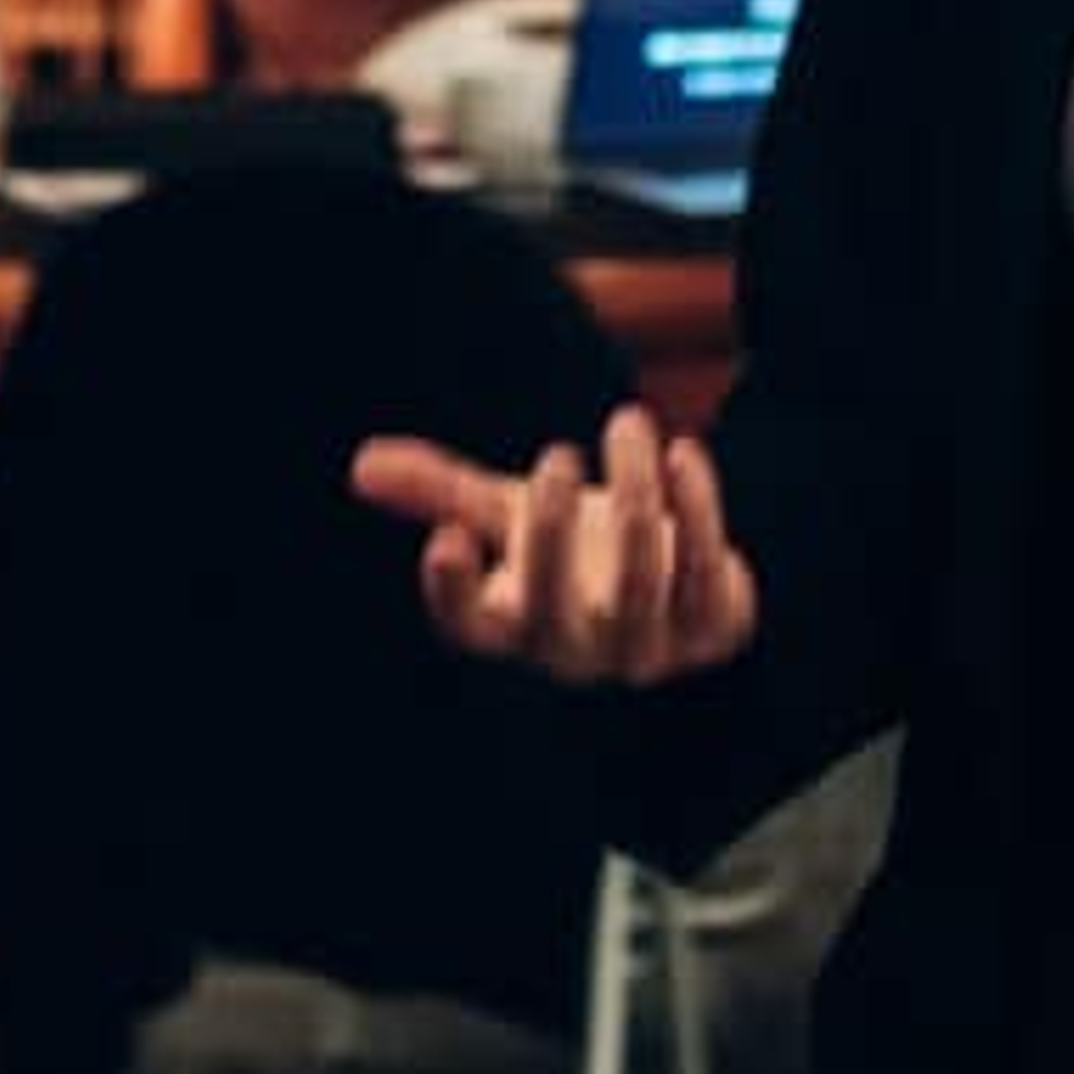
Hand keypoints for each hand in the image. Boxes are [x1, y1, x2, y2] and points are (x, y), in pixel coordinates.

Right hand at [350, 402, 759, 686]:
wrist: (678, 578)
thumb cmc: (576, 546)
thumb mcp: (510, 513)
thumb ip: (443, 491)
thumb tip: (362, 463)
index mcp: (516, 624)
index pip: (471, 628)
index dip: (455, 595)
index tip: (448, 538)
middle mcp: (576, 651)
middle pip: (553, 610)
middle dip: (550, 534)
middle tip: (553, 456)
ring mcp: (647, 649)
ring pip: (639, 591)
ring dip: (633, 500)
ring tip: (628, 421)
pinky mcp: (711, 630)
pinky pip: (704, 577)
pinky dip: (698, 513)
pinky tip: (683, 453)